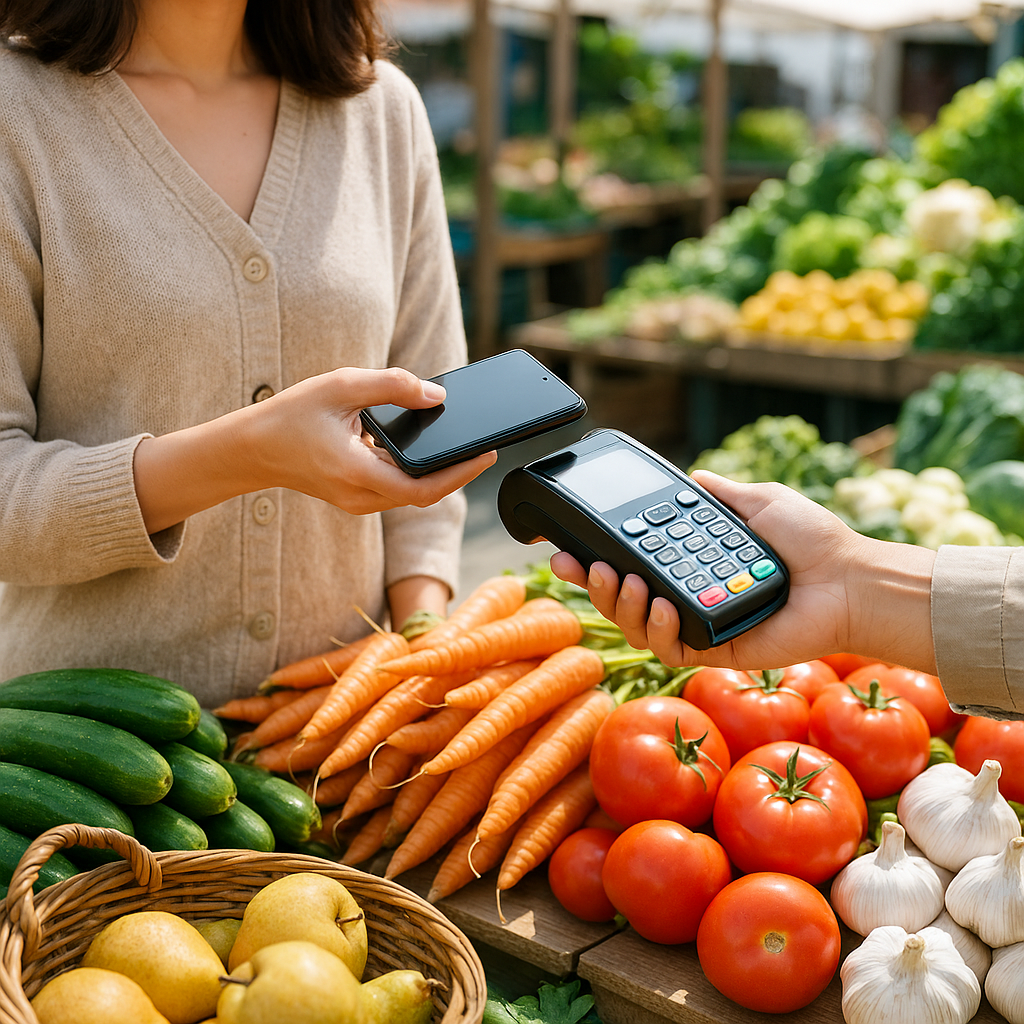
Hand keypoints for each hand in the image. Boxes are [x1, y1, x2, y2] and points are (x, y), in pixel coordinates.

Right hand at [245, 366, 494, 512]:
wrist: (253, 449)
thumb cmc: (292, 416)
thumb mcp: (341, 386)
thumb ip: (392, 386)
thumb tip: (437, 395)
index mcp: (355, 472)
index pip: (423, 488)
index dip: (461, 474)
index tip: (487, 454)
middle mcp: (359, 496)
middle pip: (424, 494)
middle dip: (459, 473)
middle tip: (487, 448)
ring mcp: (358, 502)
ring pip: (412, 495)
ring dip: (440, 475)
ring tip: (467, 448)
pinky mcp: (357, 497)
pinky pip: (397, 490)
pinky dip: (418, 474)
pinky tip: (430, 451)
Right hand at [550, 471, 936, 672]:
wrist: (849, 579)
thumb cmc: (813, 542)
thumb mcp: (758, 502)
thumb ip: (720, 493)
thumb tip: (692, 476)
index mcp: (695, 565)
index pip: (634, 565)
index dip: (596, 560)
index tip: (568, 548)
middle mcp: (690, 597)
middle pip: (623, 600)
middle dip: (592, 585)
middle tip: (579, 565)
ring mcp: (700, 627)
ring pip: (637, 627)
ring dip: (620, 605)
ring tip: (625, 580)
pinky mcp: (715, 652)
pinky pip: (670, 650)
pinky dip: (659, 628)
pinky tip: (664, 605)